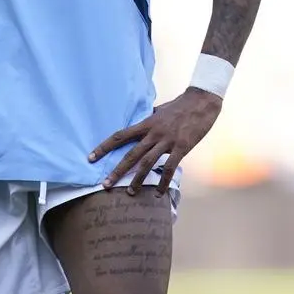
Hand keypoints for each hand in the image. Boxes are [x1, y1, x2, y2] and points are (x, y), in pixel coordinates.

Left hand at [88, 87, 221, 195]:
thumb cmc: (181, 105)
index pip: (120, 136)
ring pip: (147, 163)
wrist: (202, 101)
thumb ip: (150, 118)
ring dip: (137, 179)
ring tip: (129, 193)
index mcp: (147, 123)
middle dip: (117, 170)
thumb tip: (142, 120)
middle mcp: (154, 132)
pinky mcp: (182, 147)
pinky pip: (170, 167)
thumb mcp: (161, 109)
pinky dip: (163, 182)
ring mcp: (167, 140)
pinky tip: (159, 193)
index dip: (104, 147)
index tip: (91, 157)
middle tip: (105, 185)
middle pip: (131, 154)